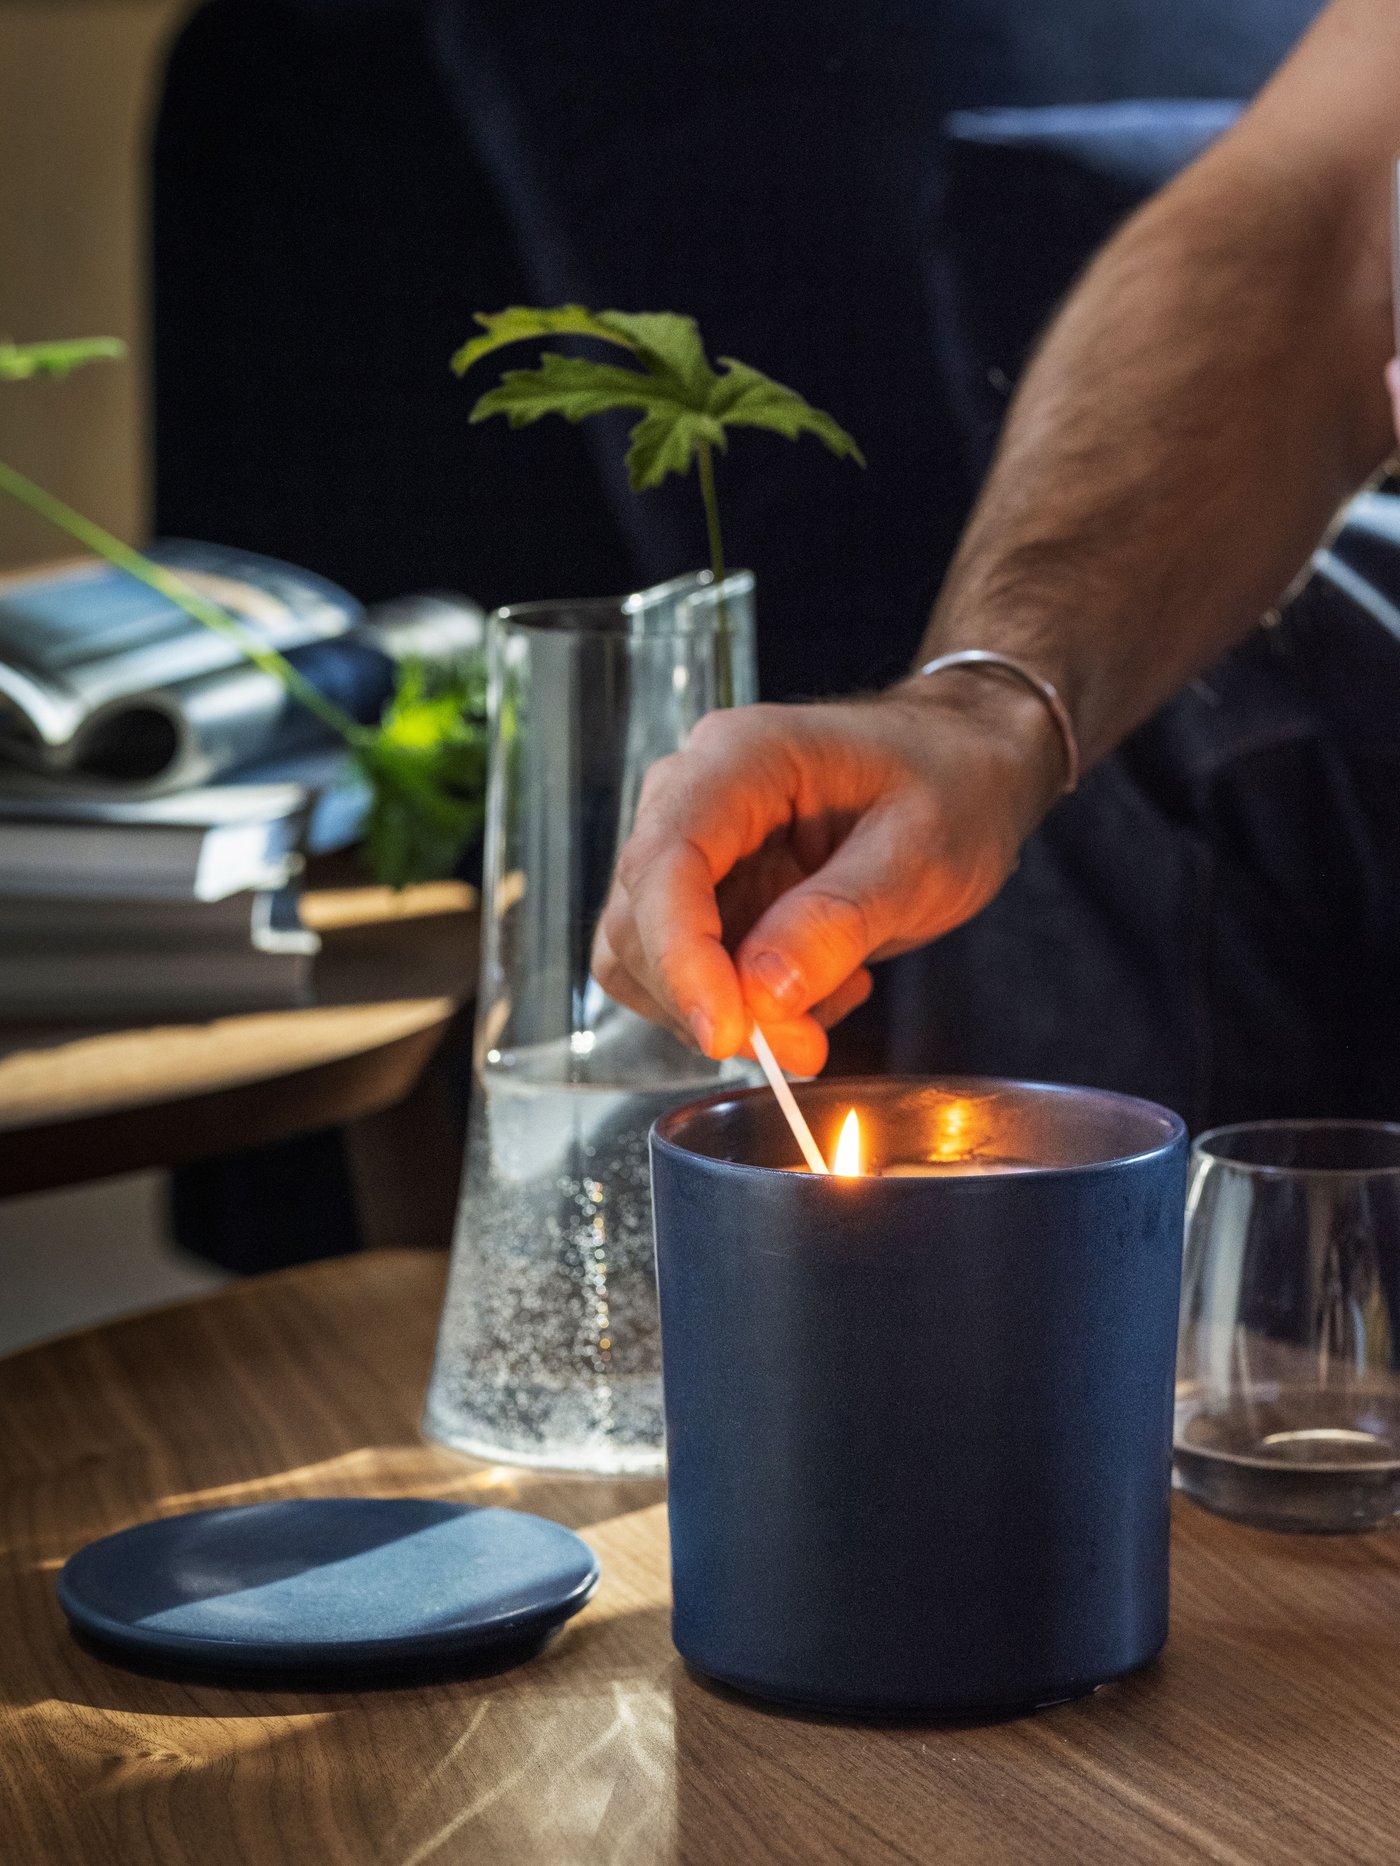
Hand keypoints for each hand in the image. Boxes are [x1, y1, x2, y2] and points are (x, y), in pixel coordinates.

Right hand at [591, 670, 1065, 1073]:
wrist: (962, 770)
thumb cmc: (951, 785)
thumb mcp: (921, 850)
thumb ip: (840, 919)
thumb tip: (761, 993)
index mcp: (738, 758)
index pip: (666, 862)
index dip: (680, 956)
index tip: (724, 1033)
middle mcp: (691, 797)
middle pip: (641, 919)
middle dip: (712, 999)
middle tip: (807, 1043)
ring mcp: (693, 851)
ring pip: (646, 958)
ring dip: (726, 1011)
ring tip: (831, 997)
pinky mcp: (706, 898)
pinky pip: (685, 975)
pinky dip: (742, 1008)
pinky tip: (817, 986)